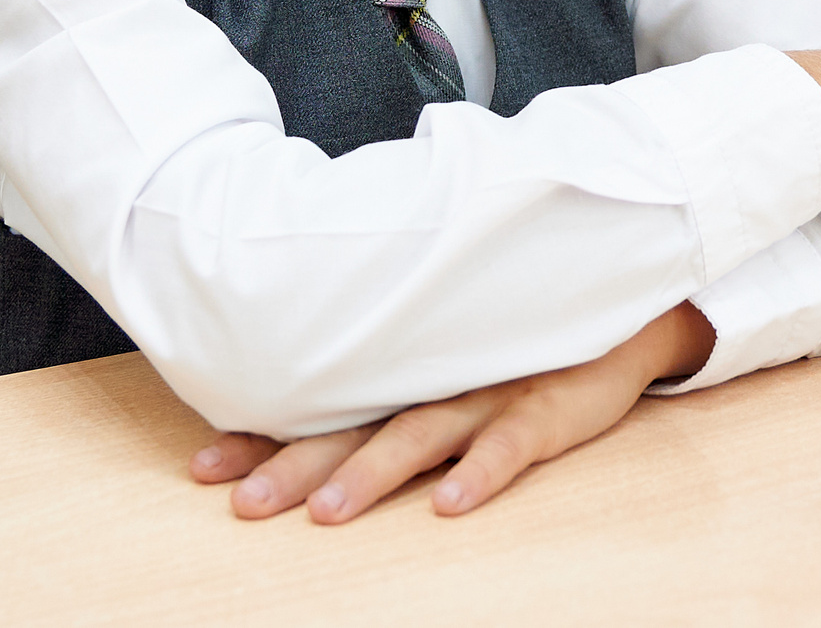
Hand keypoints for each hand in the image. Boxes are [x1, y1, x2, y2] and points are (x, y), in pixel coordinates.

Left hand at [191, 303, 714, 522]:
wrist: (616, 306)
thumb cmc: (520, 334)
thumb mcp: (446, 350)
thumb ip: (385, 374)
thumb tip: (297, 391)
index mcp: (406, 372)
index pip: (322, 406)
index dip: (263, 436)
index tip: (204, 468)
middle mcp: (436, 380)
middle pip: (355, 427)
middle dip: (296, 465)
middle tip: (244, 503)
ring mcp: (490, 393)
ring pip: (421, 434)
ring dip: (371, 473)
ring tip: (328, 514)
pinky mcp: (546, 407)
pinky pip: (510, 445)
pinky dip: (481, 473)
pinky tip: (449, 503)